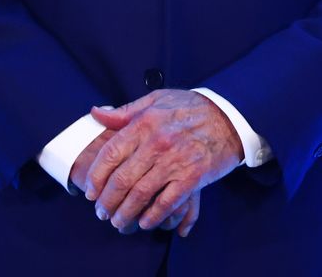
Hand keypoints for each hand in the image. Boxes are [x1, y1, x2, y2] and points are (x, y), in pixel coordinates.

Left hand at [86, 90, 240, 232]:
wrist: (230, 116)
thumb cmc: (191, 107)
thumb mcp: (156, 100)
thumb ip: (125, 111)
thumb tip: (96, 113)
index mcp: (144, 123)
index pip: (110, 154)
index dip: (97, 176)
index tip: (90, 191)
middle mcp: (156, 143)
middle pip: (122, 179)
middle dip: (107, 201)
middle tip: (101, 212)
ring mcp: (175, 162)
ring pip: (140, 194)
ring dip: (125, 213)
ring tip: (118, 222)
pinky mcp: (192, 177)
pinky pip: (167, 203)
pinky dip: (152, 216)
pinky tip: (145, 222)